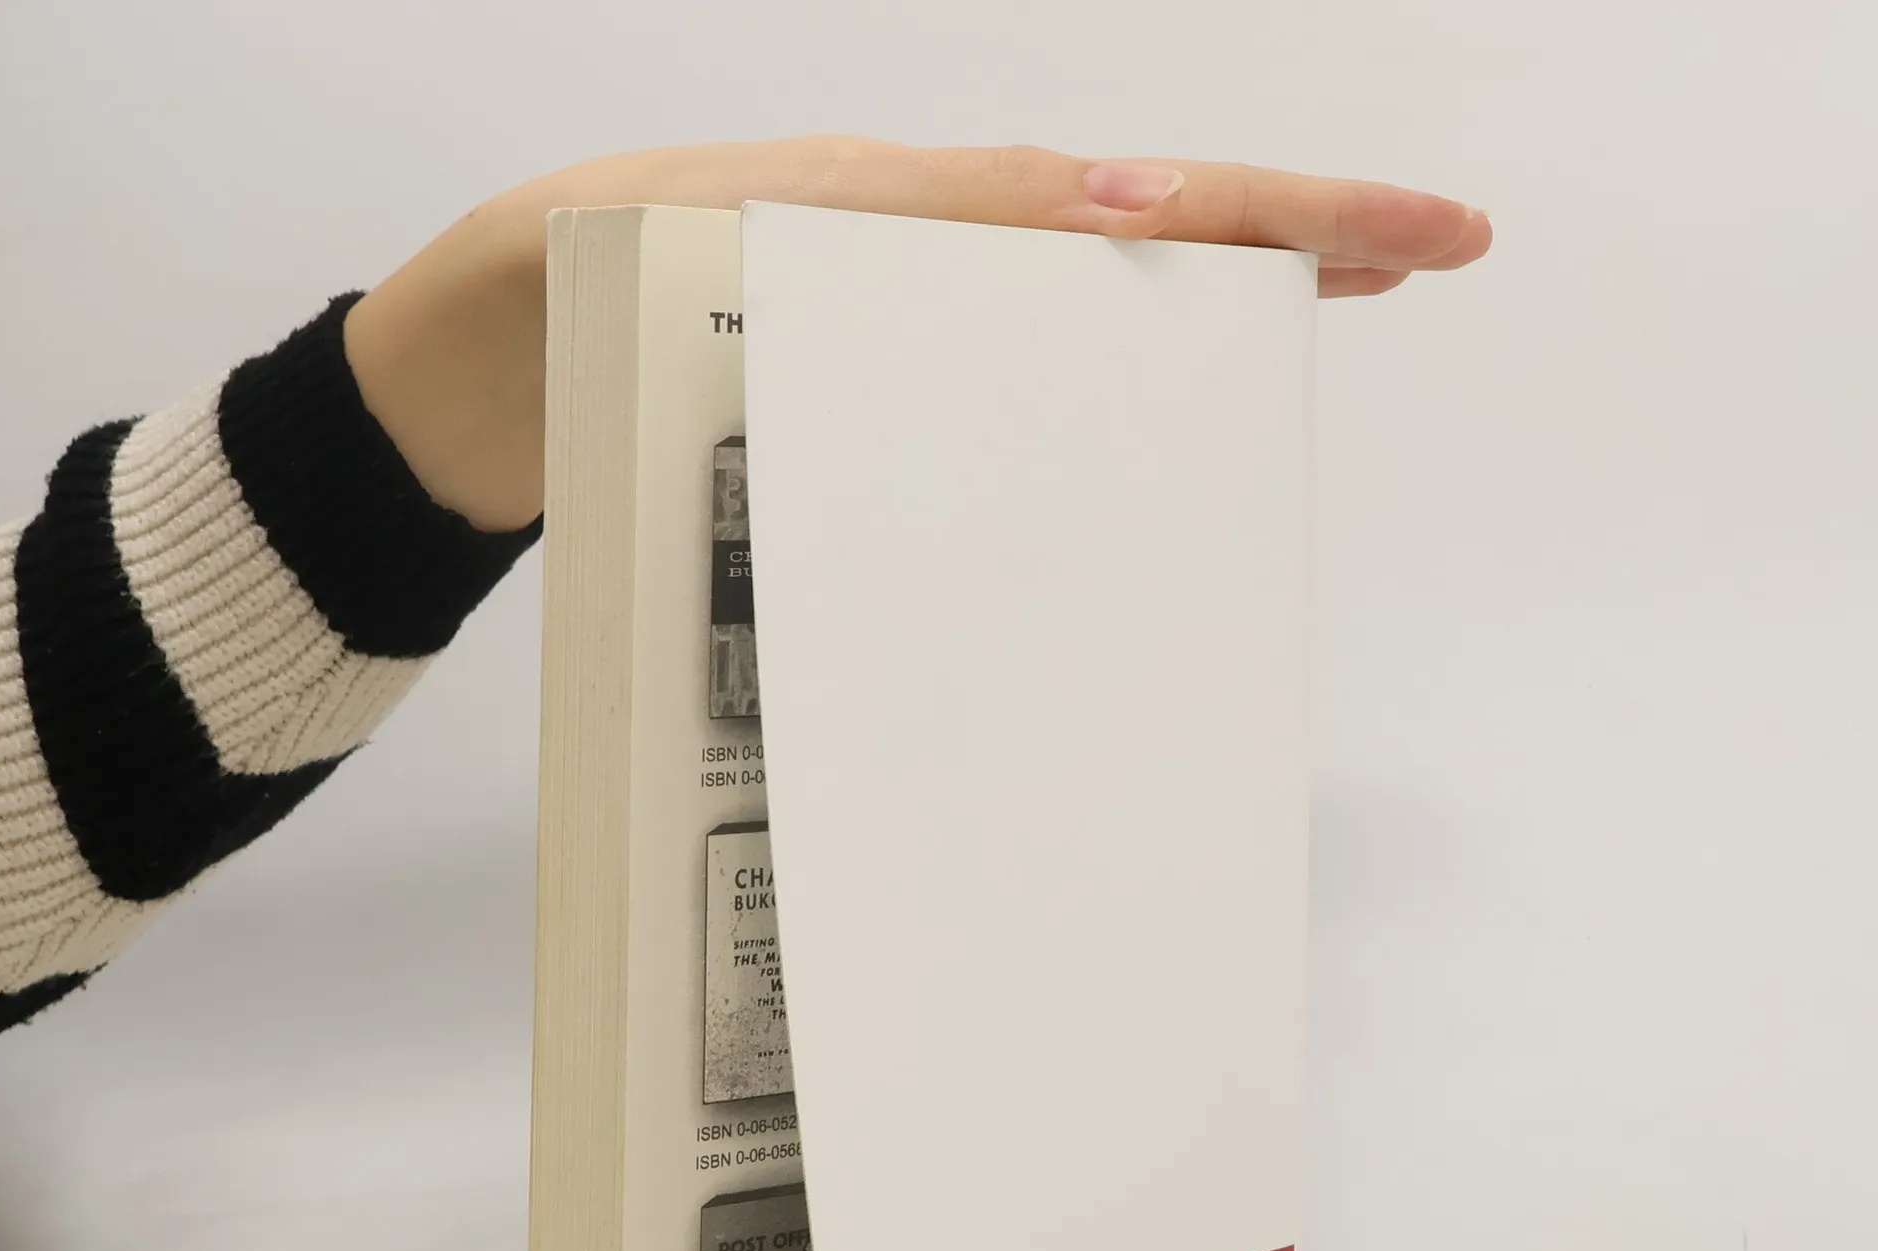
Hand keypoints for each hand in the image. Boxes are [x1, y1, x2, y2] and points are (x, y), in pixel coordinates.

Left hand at [346, 135, 1490, 533]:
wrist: (468, 385)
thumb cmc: (562, 309)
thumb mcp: (688, 241)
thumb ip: (867, 223)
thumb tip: (1083, 218)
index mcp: (893, 213)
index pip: (1107, 200)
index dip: (1256, 215)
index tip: (1389, 238)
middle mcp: (916, 256)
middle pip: (1132, 229)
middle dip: (1288, 230)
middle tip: (1434, 247)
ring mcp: (900, 323)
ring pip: (1087, 301)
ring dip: (1219, 294)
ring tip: (1343, 300)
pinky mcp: (867, 390)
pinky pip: (1009, 375)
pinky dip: (1102, 377)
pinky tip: (1161, 399)